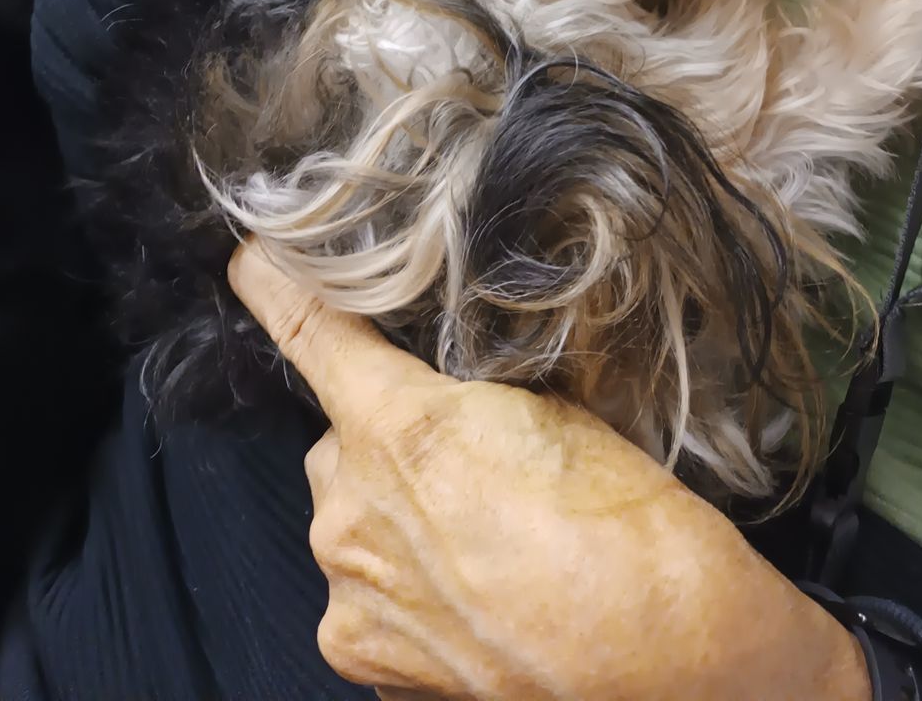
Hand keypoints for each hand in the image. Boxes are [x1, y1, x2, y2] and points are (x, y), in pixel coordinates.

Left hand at [228, 240, 869, 700]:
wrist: (670, 665)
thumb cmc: (634, 531)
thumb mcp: (559, 412)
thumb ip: (474, 394)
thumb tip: (456, 391)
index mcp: (398, 425)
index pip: (310, 333)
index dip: (276, 288)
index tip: (251, 261)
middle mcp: (353, 511)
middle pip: (345, 444)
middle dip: (393, 443)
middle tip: (479, 466)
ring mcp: (352, 597)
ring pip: (355, 524)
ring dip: (403, 521)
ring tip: (495, 544)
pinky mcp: (366, 662)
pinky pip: (368, 597)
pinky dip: (410, 592)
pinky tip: (481, 598)